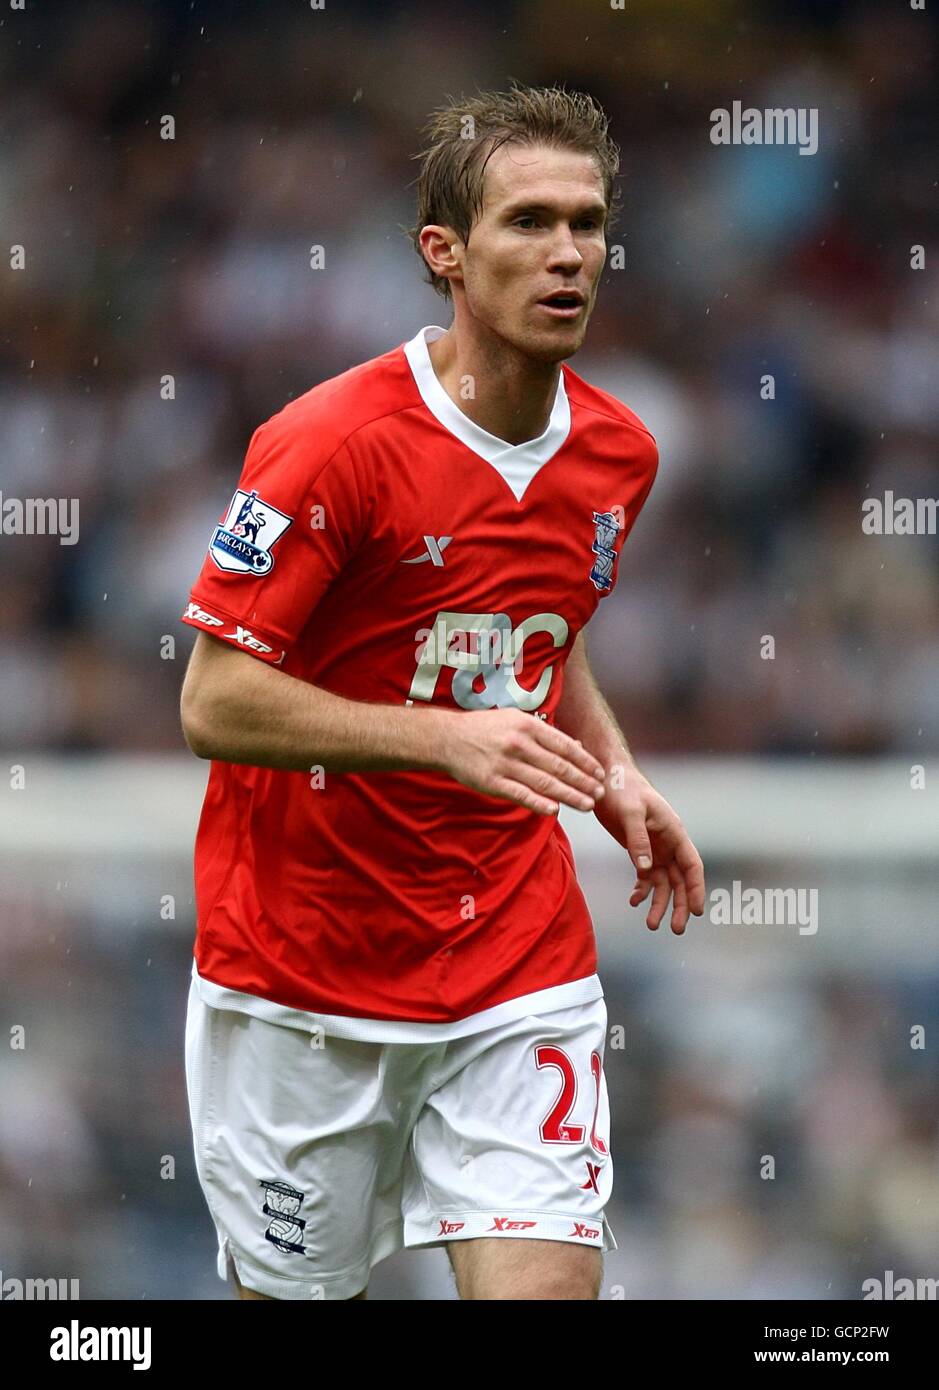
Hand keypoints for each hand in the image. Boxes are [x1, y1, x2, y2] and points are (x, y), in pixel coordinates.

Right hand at [440, 709, 606, 815]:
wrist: (447, 738)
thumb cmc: (485, 729)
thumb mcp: (516, 721)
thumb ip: (545, 734)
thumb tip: (576, 748)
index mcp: (527, 726)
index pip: (564, 746)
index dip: (585, 762)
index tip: (599, 773)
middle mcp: (519, 744)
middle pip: (559, 767)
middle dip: (584, 782)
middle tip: (600, 793)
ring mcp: (505, 764)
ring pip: (544, 783)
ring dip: (570, 795)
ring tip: (587, 804)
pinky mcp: (492, 782)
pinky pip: (521, 795)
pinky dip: (539, 803)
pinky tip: (555, 810)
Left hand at [594, 765, 704, 934]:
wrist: (605, 777)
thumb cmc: (622, 789)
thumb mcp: (629, 812)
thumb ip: (638, 839)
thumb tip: (646, 868)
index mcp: (674, 832)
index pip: (692, 865)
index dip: (696, 889)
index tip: (696, 912)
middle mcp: (668, 842)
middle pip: (681, 880)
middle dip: (680, 904)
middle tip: (675, 929)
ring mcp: (655, 847)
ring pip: (664, 882)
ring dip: (660, 902)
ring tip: (651, 924)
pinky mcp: (639, 849)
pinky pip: (646, 876)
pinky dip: (642, 889)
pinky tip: (634, 900)